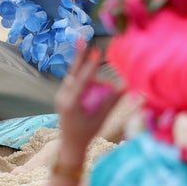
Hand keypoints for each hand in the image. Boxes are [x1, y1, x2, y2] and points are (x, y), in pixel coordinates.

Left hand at [55, 45, 123, 164]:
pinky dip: (82, 78)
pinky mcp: (63, 97)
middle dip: (79, 56)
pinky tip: (89, 73)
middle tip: (81, 39)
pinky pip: (73, 83)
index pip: (82, 81)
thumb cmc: (87, 134)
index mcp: (71, 103)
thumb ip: (111, 102)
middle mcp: (63, 97)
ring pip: (74, 77)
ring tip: (94, 61)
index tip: (96, 52)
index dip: (90, 66)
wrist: (70, 146)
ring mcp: (61, 96)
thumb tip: (125, 86)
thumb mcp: (101, 119)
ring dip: (84, 70)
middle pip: (73, 73)